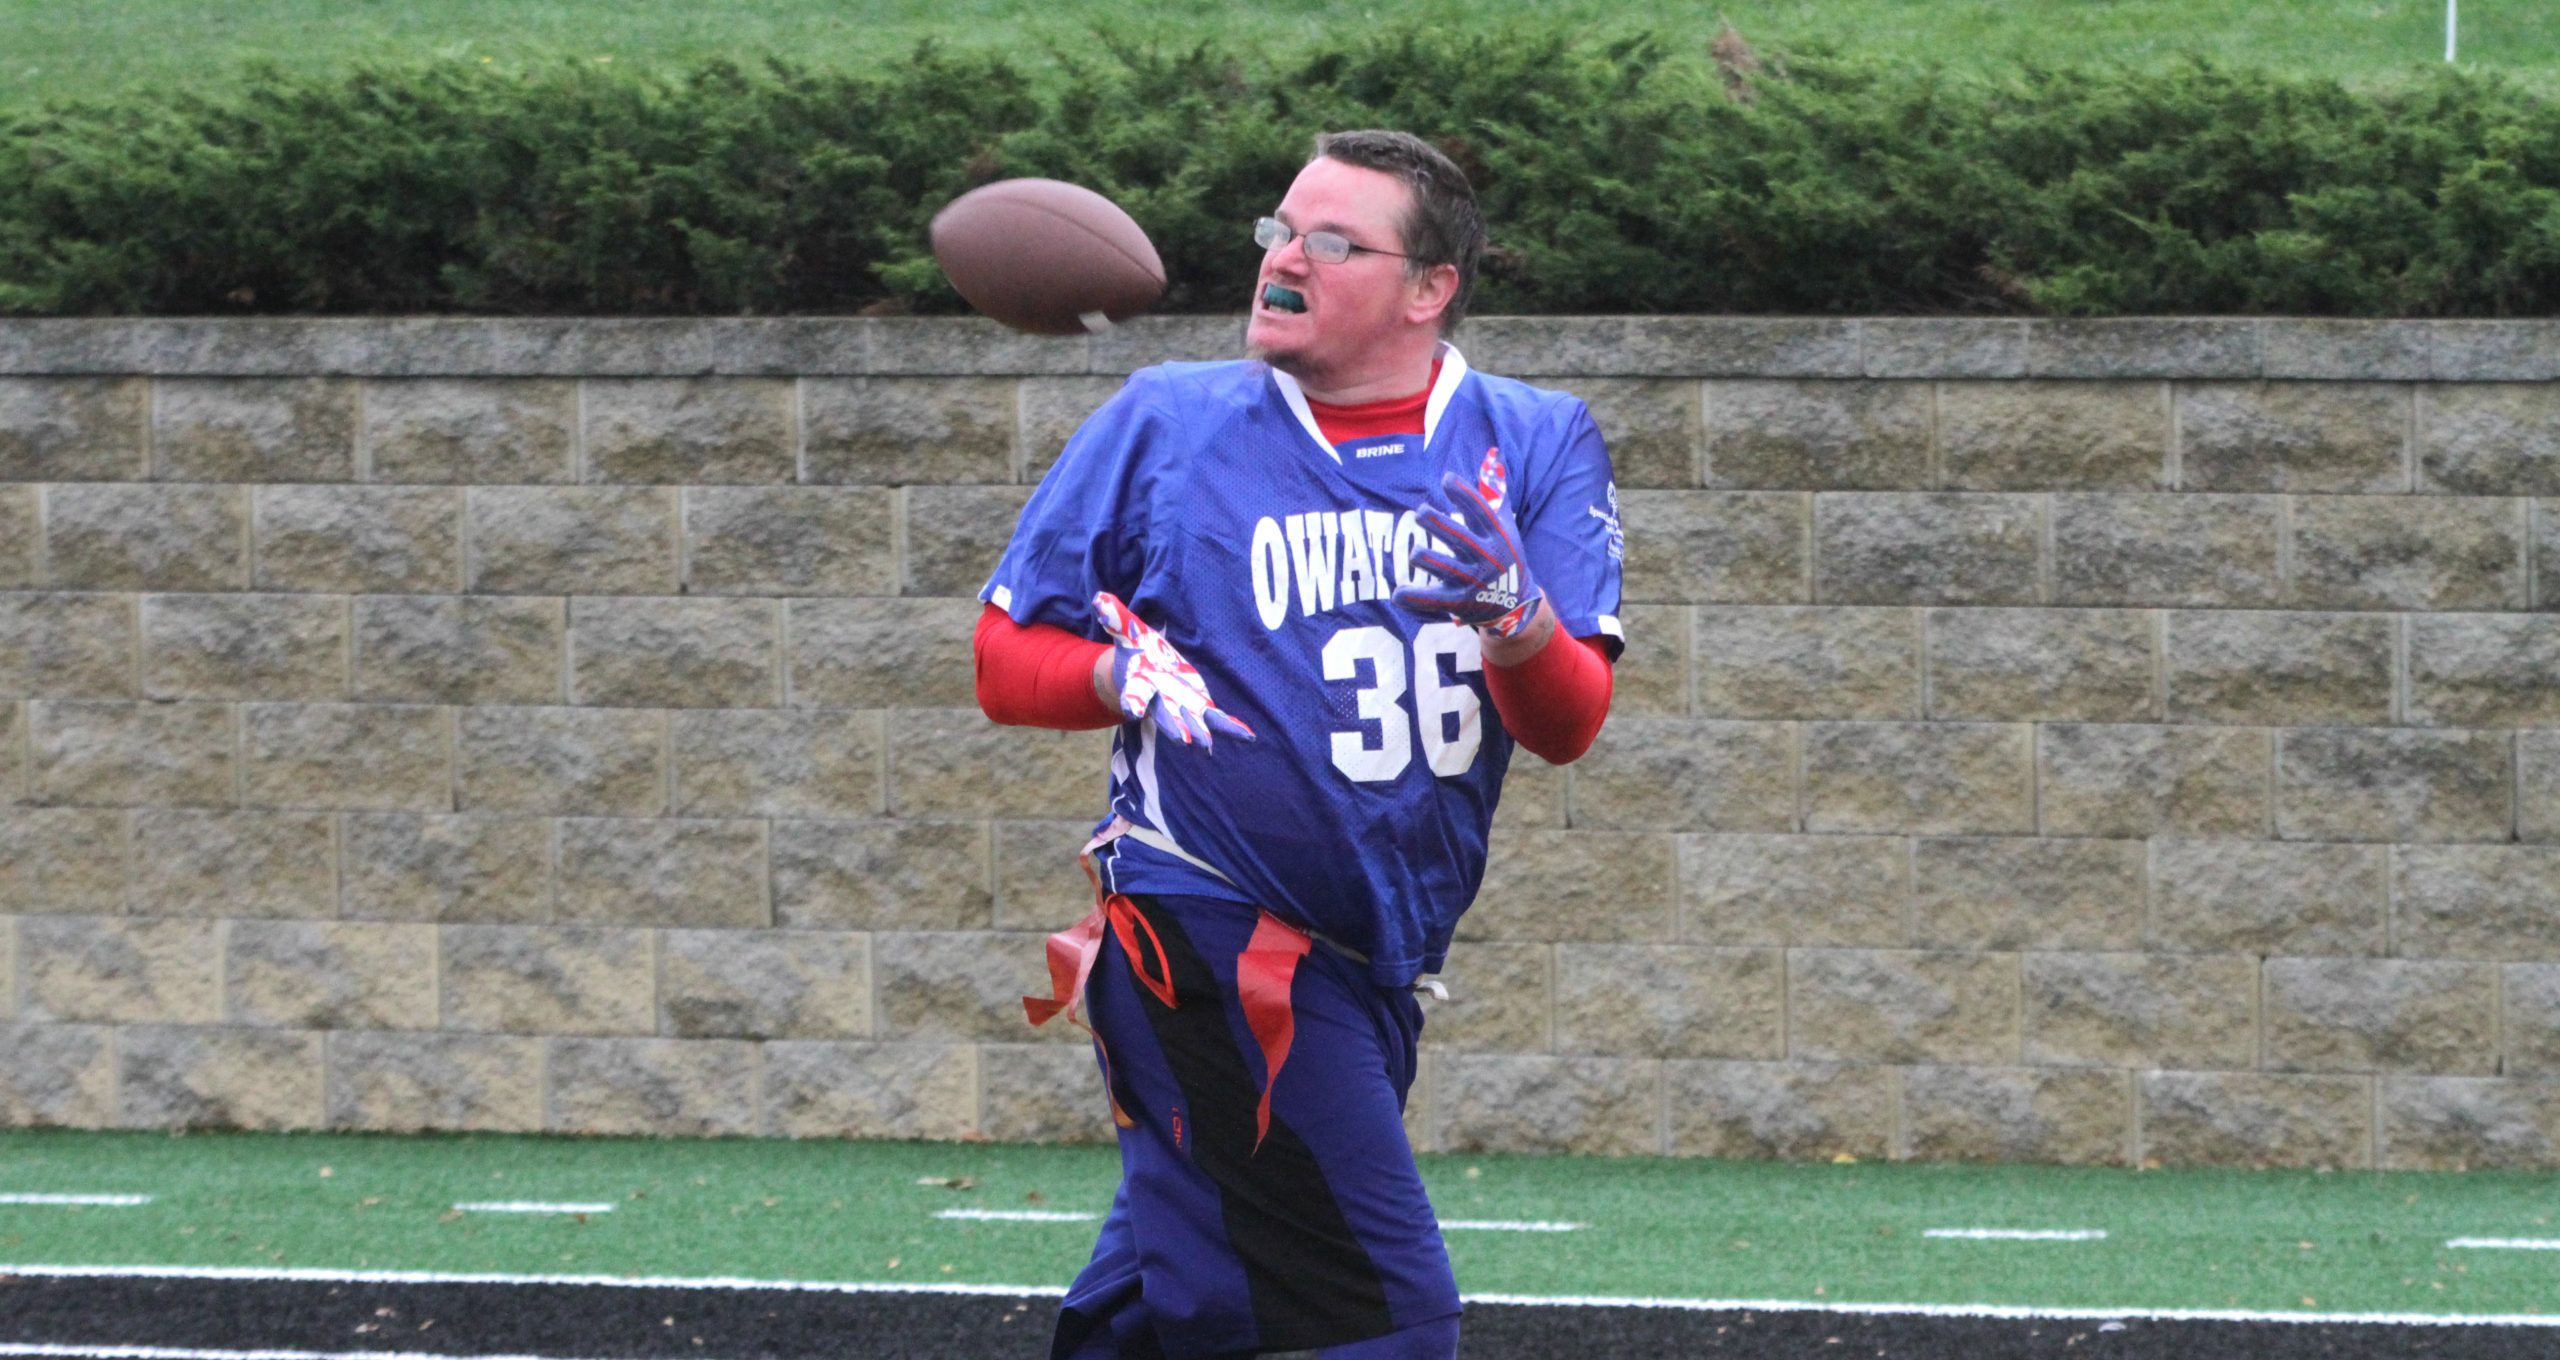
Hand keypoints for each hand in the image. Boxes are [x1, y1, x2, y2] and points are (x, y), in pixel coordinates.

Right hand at [1092, 592, 1256, 749]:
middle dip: (1174, 726)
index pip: (1134, 695)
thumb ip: (1116, 619)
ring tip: (1208, 746)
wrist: (1144, 671)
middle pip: (1165, 715)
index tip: (1133, 712)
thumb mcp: (1126, 632)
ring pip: (1191, 722)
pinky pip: (1216, 719)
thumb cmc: (1135, 651)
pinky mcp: (1199, 706)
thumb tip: (1100, 598)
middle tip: (1184, 740)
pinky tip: (1247, 736)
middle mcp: (1159, 701)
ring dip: (1201, 732)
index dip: (1133, 703)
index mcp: (1139, 684)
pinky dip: (1230, 728)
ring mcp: (1180, 706)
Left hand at [1392, 446, 1544, 637]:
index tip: (1447, 478)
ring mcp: (1472, 582)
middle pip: (1461, 540)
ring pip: (1447, 570)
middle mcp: (1486, 558)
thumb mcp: (1504, 525)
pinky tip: (1398, 593)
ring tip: (1415, 553)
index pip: (1481, 512)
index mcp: (1496, 536)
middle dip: (1440, 526)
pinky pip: (1434, 601)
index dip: (1464, 494)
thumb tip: (1492, 455)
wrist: (1514, 603)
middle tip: (1420, 512)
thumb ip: (1495, 493)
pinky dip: (1416, 598)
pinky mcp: (1458, 602)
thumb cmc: (1504, 555)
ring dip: (1429, 560)